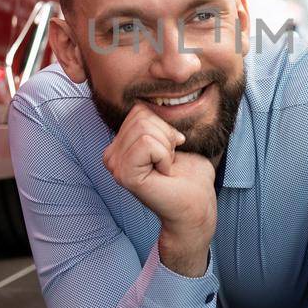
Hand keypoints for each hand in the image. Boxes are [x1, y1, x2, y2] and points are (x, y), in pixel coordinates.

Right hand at [103, 104, 216, 273]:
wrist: (196, 206)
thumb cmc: (188, 175)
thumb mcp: (172, 138)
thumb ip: (159, 121)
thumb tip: (156, 101)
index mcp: (120, 145)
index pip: (139, 110)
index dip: (164, 127)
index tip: (168, 152)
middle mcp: (111, 155)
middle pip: (141, 116)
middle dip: (165, 136)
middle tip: (168, 162)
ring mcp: (115, 166)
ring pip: (146, 129)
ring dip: (166, 148)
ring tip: (165, 168)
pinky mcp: (124, 175)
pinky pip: (148, 143)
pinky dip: (164, 156)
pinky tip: (163, 174)